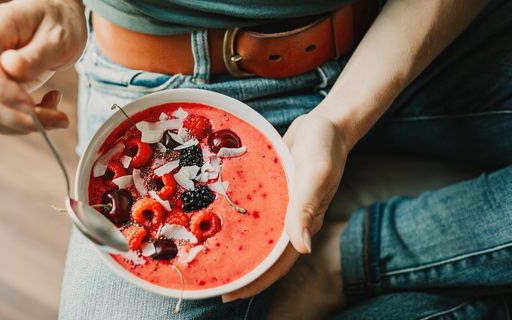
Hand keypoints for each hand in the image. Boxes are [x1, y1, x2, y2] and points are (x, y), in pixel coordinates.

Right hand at [0, 0, 85, 133]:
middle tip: (61, 118)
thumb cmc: (59, 22)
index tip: (32, 105)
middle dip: (23, 118)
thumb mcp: (58, 36)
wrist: (59, 20)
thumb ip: (36, 55)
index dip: (3, 91)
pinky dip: (25, 123)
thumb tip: (11, 69)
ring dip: (26, 124)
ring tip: (58, 112)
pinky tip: (48, 106)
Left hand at [222, 111, 348, 301]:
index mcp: (303, 223)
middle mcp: (289, 220)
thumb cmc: (325, 146)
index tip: (228, 293)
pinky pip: (253, 211)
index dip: (255, 281)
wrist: (326, 123)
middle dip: (239, 269)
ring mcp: (281, 206)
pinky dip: (236, 218)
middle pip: (263, 254)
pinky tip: (213, 217)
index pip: (278, 263)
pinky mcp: (272, 191)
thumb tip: (303, 248)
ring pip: (257, 234)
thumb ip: (307, 207)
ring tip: (204, 252)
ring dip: (235, 245)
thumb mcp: (316, 173)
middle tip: (206, 278)